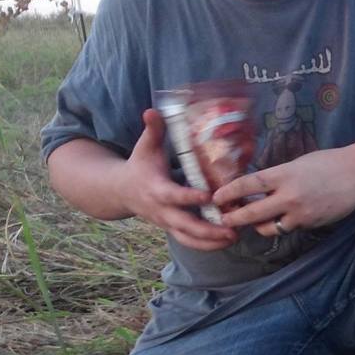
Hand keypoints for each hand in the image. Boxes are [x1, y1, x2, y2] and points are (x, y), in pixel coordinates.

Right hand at [120, 109, 237, 251]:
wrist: (121, 191)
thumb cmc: (139, 165)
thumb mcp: (145, 147)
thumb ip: (153, 130)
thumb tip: (152, 111)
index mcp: (155, 189)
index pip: (173, 195)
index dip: (190, 197)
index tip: (209, 196)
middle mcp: (161, 210)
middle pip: (184, 225)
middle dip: (207, 230)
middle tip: (231, 229)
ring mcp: (166, 223)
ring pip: (187, 238)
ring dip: (211, 242)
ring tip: (234, 238)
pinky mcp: (172, 229)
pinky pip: (189, 241)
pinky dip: (207, 244)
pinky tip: (228, 240)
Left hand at [214, 147, 354, 238]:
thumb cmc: (329, 162)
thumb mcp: (298, 163)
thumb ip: (278, 177)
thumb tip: (257, 187)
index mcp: (284, 174)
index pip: (248, 185)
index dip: (229, 193)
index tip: (216, 198)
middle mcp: (290, 196)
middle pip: (253, 213)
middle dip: (235, 218)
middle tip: (224, 219)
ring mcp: (301, 213)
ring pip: (270, 228)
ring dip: (258, 226)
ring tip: (254, 222)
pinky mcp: (312, 224)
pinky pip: (290, 228)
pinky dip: (283, 224)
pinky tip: (283, 218)